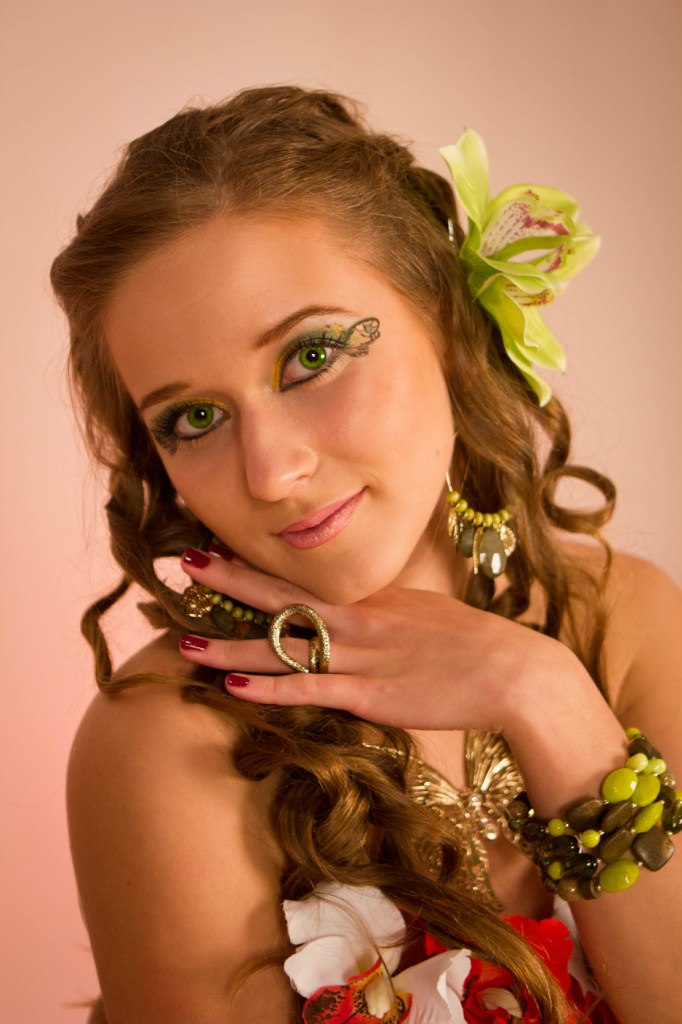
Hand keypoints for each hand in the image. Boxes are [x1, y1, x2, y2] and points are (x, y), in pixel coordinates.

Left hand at [177, 547, 596, 737]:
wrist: (516, 672)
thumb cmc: (473, 646)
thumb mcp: (424, 615)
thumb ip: (385, 612)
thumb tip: (356, 613)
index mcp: (373, 597)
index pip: (303, 576)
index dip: (256, 565)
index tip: (218, 549)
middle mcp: (361, 618)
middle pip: (284, 595)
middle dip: (231, 579)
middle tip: (185, 563)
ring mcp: (364, 655)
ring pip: (286, 646)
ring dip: (232, 642)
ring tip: (184, 640)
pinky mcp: (372, 694)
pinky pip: (311, 688)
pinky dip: (270, 687)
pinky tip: (233, 684)